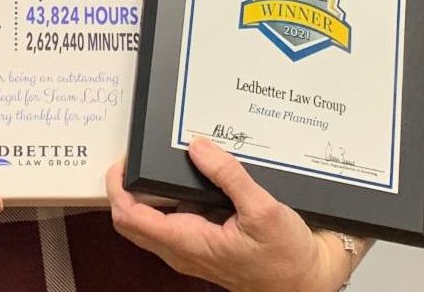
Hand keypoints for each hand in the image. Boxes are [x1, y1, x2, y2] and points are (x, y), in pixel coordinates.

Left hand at [106, 137, 350, 291]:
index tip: (123, 159)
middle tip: (136, 154)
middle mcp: (180, 249)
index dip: (117, 186)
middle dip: (125, 186)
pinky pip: (172, 220)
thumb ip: (228, 175)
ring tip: (163, 158)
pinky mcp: (201, 244)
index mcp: (187, 242)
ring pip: (149, 220)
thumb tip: (198, 146)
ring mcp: (189, 248)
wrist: (307, 281)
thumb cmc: (287, 255)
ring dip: (146, 191)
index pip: (129, 216)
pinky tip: (192, 174)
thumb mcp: (263, 210)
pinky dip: (169, 197)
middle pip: (130, 219)